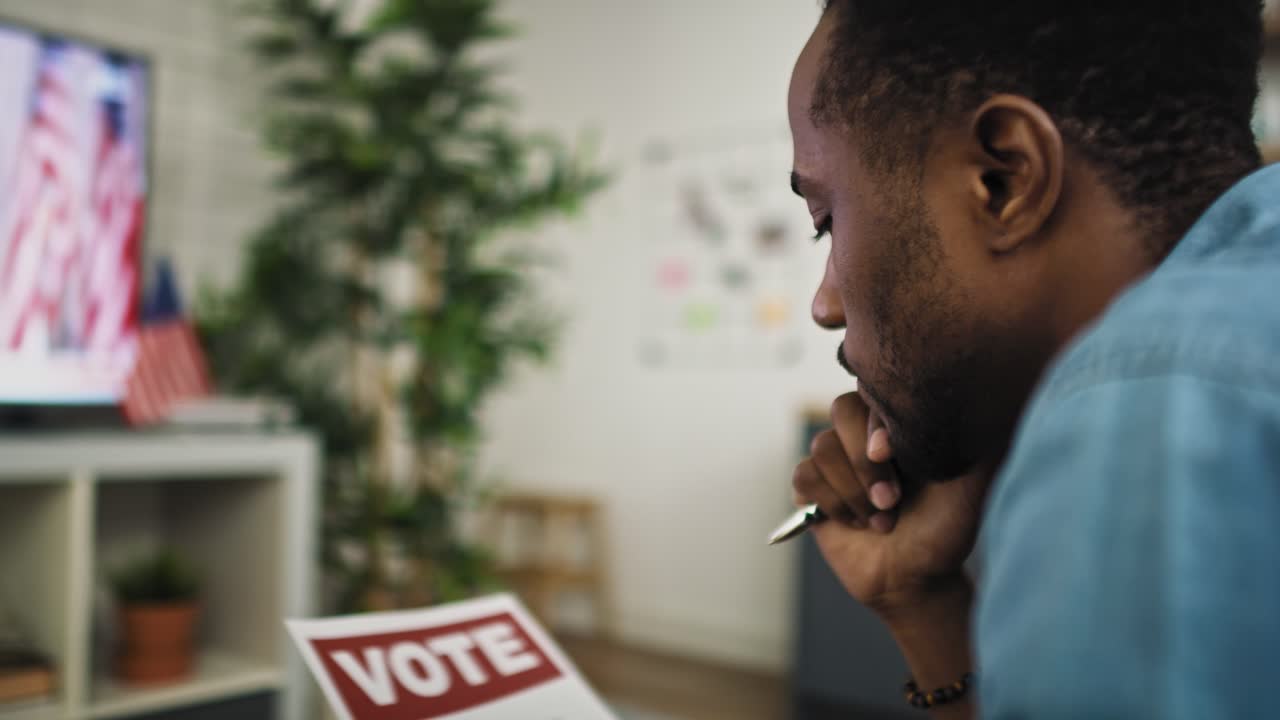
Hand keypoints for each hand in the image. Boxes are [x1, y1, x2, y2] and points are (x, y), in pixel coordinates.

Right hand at [792, 391, 989, 614]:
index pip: (874, 390)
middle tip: (892, 500)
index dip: (876, 421)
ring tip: (881, 520)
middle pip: (841, 410)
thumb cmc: (945, 530)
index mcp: (896, 424)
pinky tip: (855, 523)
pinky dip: (832, 503)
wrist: (916, 578)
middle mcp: (863, 436)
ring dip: (853, 491)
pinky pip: (804, 476)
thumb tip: (992, 402)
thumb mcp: (971, 485)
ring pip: (822, 447)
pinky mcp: (812, 489)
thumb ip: (980, 444)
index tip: (891, 454)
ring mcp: (835, 461)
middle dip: (866, 463)